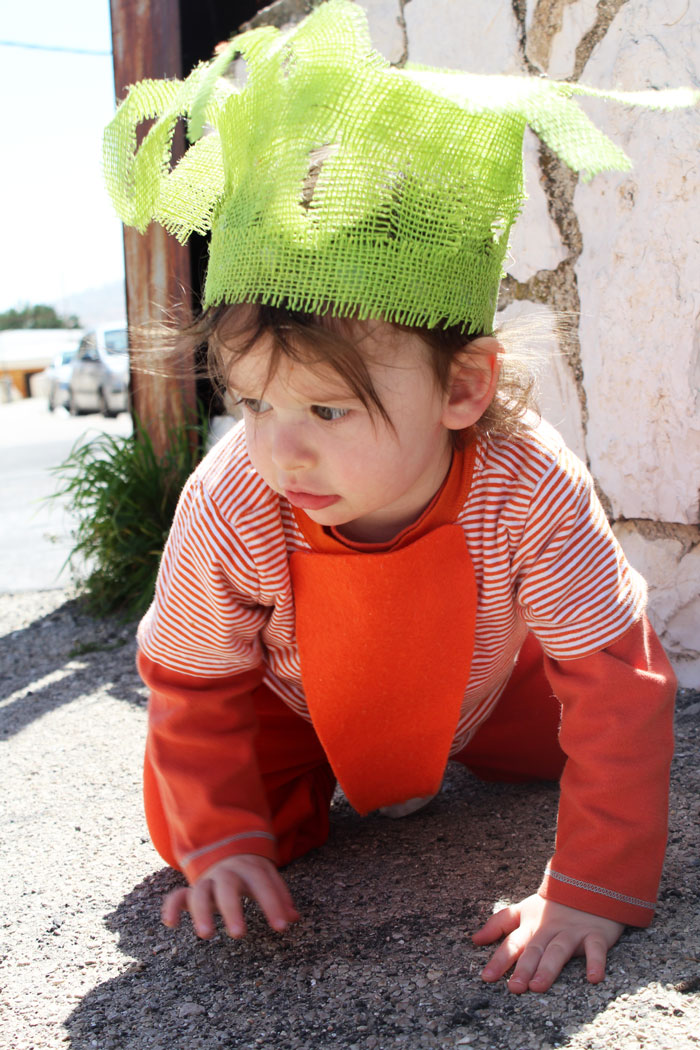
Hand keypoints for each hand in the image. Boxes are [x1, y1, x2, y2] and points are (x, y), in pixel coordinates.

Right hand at [162, 854, 299, 939]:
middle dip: (232, 909)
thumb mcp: (267, 876)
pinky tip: (171, 923)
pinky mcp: (192, 889)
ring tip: (206, 935)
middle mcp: (226, 873)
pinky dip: (172, 907)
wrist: (225, 846)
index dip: (273, 904)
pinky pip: (177, 896)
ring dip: (202, 912)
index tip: (282, 927)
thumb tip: (294, 917)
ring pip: (200, 892)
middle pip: (227, 887)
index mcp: (249, 867)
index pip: (262, 883)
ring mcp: (207, 880)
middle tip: (239, 934)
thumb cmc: (250, 870)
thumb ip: (279, 895)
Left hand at [472, 894, 623, 993]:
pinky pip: (596, 949)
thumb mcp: (523, 911)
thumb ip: (499, 924)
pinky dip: (595, 962)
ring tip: (538, 986)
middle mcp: (549, 929)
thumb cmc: (552, 905)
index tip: (486, 977)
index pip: (512, 942)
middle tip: (514, 987)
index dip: (499, 958)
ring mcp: (572, 932)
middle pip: (534, 949)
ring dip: (548, 968)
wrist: (587, 884)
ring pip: (558, 950)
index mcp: (531, 925)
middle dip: (523, 968)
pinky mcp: (595, 934)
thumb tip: (474, 940)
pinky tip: (593, 978)